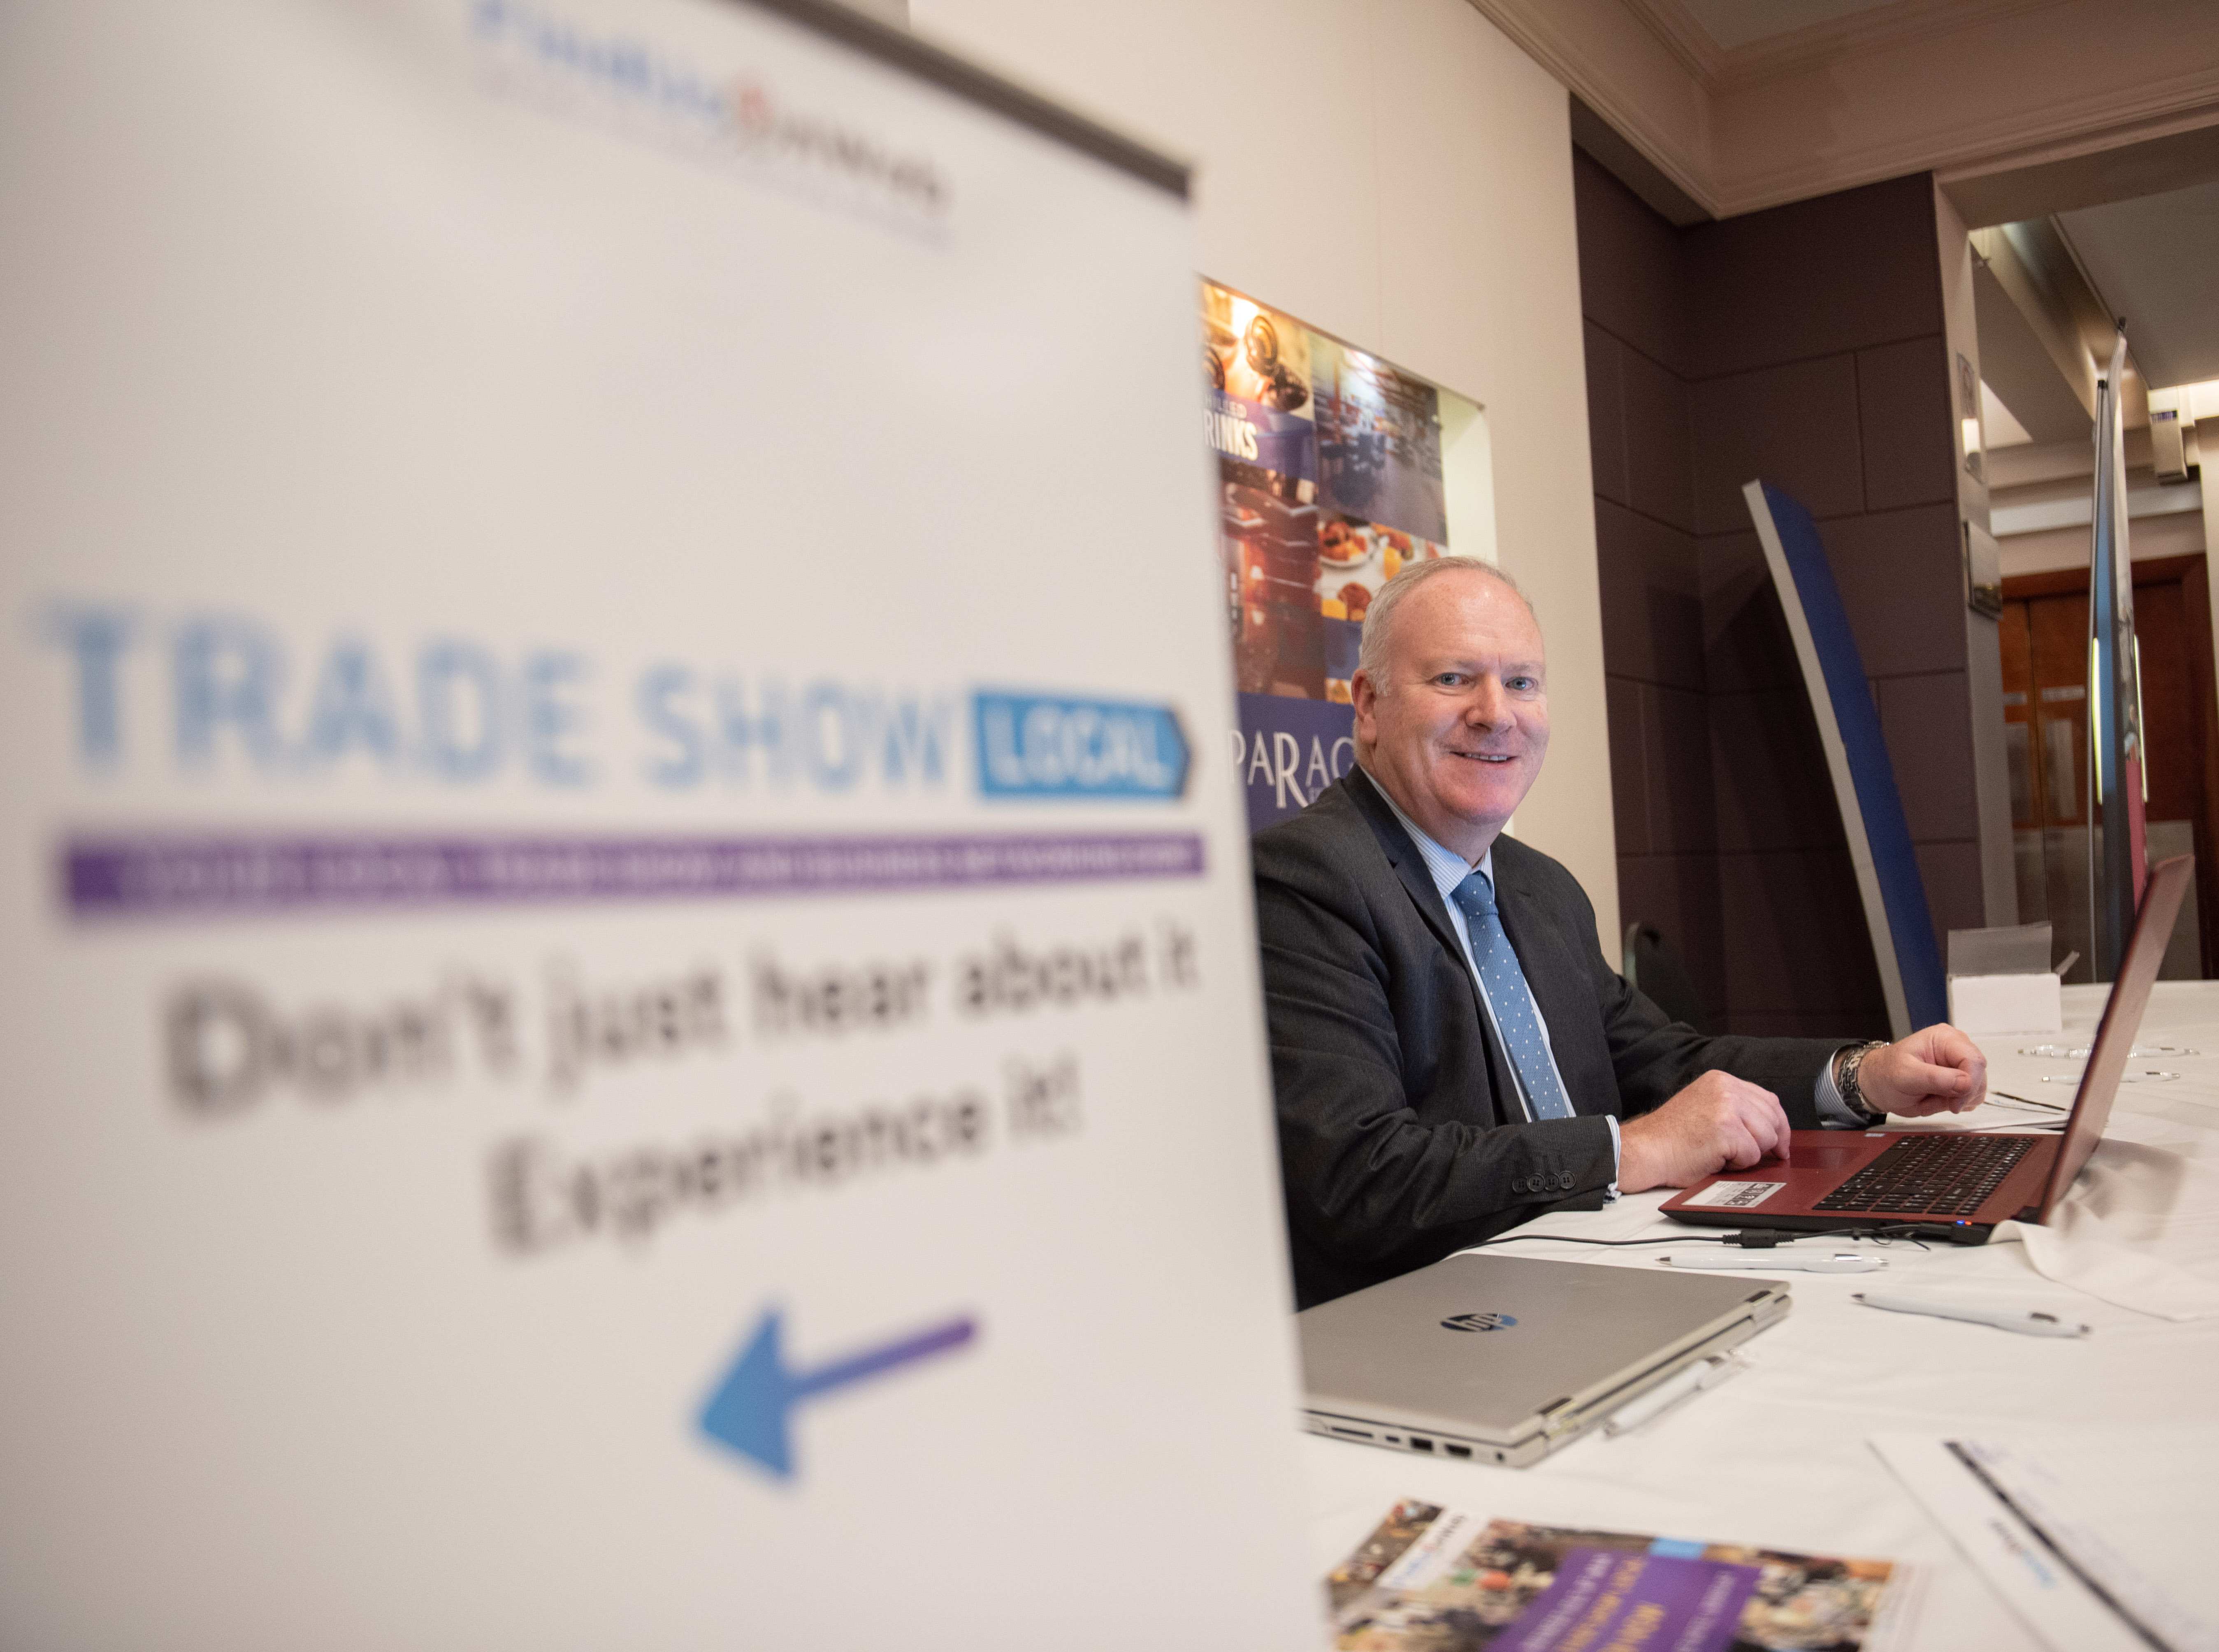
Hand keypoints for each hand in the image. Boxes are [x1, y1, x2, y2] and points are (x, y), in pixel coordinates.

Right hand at [1618, 1071, 1791, 1191]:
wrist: (1646, 1150)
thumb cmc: (1672, 1138)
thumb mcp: (1706, 1108)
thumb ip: (1736, 1108)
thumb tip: (1772, 1128)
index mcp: (1721, 1080)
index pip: (1769, 1100)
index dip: (1778, 1126)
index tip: (1779, 1144)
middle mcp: (1726, 1088)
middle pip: (1773, 1119)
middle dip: (1766, 1143)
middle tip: (1744, 1154)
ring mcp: (1727, 1106)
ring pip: (1767, 1138)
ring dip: (1749, 1154)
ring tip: (1721, 1152)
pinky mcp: (1727, 1129)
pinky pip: (1753, 1155)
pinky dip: (1737, 1165)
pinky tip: (1715, 1159)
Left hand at [1854, 1025, 1987, 1116]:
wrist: (1878, 1084)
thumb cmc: (1886, 1073)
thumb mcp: (1905, 1075)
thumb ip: (1935, 1078)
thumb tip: (1965, 1082)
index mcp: (1944, 1038)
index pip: (1973, 1059)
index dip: (1970, 1083)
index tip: (1956, 1102)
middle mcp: (1956, 1049)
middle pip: (1979, 1076)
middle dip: (1960, 1095)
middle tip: (1938, 1101)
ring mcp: (1959, 1066)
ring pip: (1977, 1090)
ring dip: (1955, 1101)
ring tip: (1930, 1097)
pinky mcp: (1960, 1082)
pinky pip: (1970, 1099)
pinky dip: (1954, 1105)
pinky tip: (1936, 1099)